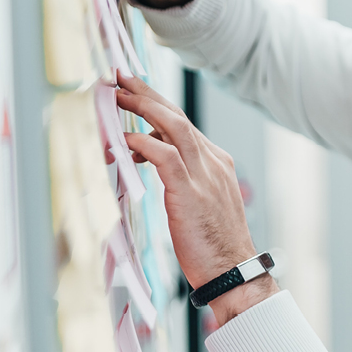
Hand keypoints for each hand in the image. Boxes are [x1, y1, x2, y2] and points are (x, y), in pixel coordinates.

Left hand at [116, 72, 277, 324]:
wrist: (234, 272)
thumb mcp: (200, 203)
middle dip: (147, 94)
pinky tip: (125, 140)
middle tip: (121, 78)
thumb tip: (150, 158)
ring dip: (143, 107)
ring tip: (118, 97)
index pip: (183, 123)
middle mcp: (213, 161)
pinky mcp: (191, 192)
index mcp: (216, 162)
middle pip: (177, 116)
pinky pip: (166, 156)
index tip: (136, 91)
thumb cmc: (214, 245)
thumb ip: (181, 177)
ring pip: (174, 127)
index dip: (158, 104)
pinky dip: (144, 143)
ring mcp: (205, 175)